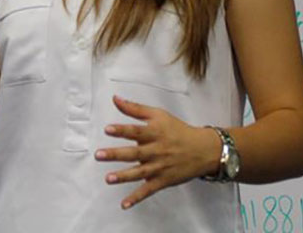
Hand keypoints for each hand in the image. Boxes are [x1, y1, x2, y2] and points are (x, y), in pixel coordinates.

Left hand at [95, 95, 220, 208]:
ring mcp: (159, 167)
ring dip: (124, 176)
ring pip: (140, 172)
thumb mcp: (158, 115)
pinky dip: (137, 198)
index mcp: (154, 133)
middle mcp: (156, 150)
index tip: (107, 129)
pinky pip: (148, 190)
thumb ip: (135, 108)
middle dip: (116, 154)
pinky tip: (124, 204)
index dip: (122, 130)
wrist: (203, 150)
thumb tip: (115, 98)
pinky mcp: (163, 180)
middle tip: (99, 155)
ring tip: (108, 179)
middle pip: (134, 153)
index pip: (136, 131)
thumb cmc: (177, 130)